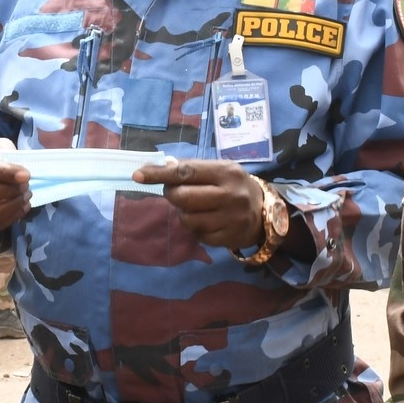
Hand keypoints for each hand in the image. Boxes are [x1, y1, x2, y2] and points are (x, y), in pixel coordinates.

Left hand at [134, 157, 263, 248]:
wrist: (265, 211)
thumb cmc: (234, 185)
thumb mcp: (218, 170)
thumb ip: (191, 168)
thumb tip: (161, 165)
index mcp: (225, 172)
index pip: (186, 172)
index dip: (159, 174)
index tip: (138, 175)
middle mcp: (230, 195)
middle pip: (183, 198)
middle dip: (171, 195)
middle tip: (175, 193)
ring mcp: (231, 219)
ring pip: (188, 219)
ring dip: (184, 214)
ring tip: (196, 208)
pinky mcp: (229, 238)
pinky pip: (198, 235)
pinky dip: (196, 229)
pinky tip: (207, 221)